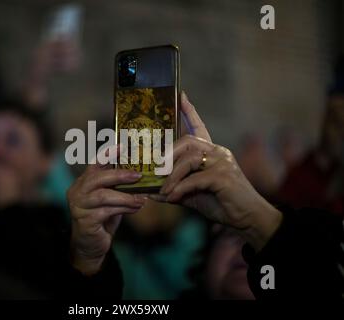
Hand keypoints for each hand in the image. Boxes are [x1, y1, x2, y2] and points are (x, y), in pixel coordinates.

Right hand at [67, 146, 145, 274]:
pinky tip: (135, 208)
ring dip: (125, 197)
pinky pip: (107, 211)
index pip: (94, 164)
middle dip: (119, 175)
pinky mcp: (85, 220)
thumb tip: (139, 175)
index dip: (108, 154)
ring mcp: (79, 206)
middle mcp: (77, 191)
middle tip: (138, 176)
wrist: (90, 245)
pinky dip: (124, 209)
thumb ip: (117, 187)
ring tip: (141, 199)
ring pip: (103, 196)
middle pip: (98, 178)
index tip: (123, 147)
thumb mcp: (109, 199)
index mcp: (83, 182)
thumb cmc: (102, 218)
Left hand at [151, 92, 281, 250]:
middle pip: (187, 141)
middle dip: (168, 155)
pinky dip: (180, 188)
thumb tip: (150, 191)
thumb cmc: (221, 204)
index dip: (190, 112)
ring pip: (189, 159)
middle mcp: (218, 152)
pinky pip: (195, 179)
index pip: (199, 127)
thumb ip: (174, 189)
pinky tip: (172, 197)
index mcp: (212, 152)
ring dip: (172, 176)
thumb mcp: (192, 195)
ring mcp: (222, 162)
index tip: (181, 95)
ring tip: (164, 191)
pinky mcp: (224, 176)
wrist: (247, 219)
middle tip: (155, 171)